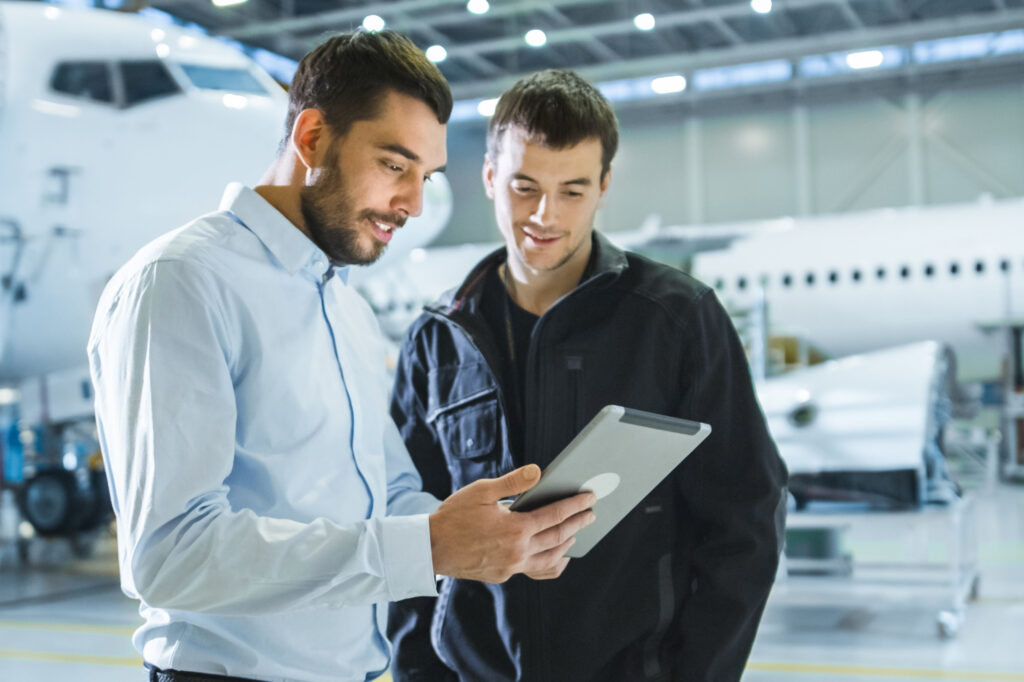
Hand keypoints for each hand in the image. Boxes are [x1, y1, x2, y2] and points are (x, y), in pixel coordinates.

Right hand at [429, 464, 595, 582]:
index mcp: (515, 529)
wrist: (431, 547)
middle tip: (591, 513)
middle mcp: (517, 551)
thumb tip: (539, 472)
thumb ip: (513, 482)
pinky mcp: (503, 575)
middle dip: (578, 523)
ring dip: (567, 544)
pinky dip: (551, 564)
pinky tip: (557, 558)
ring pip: (550, 559)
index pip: (555, 516)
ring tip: (576, 532)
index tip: (589, 498)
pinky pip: (535, 571)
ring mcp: (511, 567)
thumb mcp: (481, 491)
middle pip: (558, 537)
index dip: (575, 506)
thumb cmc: (454, 516)